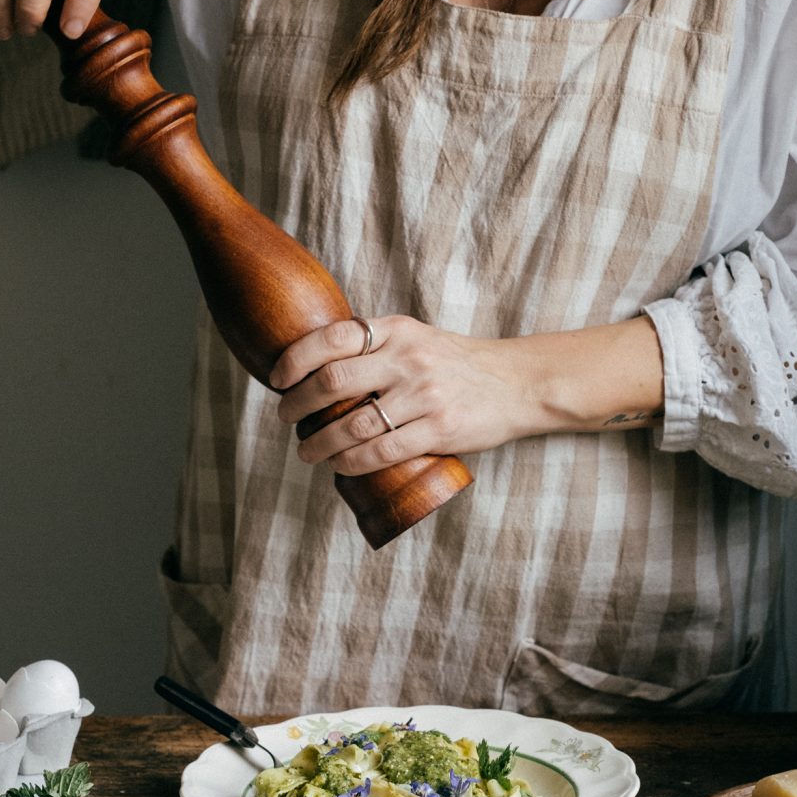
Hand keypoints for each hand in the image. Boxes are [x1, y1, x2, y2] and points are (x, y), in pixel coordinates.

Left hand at [271, 315, 536, 475]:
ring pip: (354, 424)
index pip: (333, 337)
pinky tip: (339, 465)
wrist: (518, 383)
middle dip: (298, 404)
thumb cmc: (459, 364)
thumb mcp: (418, 339)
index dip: (296, 359)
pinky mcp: (440, 430)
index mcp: (398, 331)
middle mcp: (408, 359)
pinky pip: (383, 451)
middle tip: (285, 418)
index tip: (278, 379)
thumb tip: (319, 367)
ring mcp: (425, 395)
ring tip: (307, 451)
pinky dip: (352, 462)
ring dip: (320, 442)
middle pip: (334, 381)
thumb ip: (377, 347)